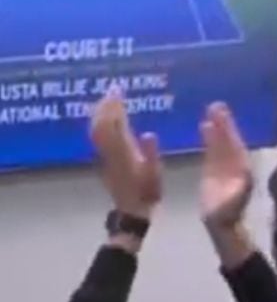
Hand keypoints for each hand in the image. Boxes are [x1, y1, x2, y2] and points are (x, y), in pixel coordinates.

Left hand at [90, 88, 162, 218]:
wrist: (130, 211)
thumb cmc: (147, 194)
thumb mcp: (155, 175)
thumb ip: (151, 154)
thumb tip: (149, 133)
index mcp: (123, 152)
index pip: (114, 124)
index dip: (114, 106)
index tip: (118, 90)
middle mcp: (110, 150)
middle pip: (101, 123)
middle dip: (105, 105)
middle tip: (112, 90)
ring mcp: (104, 155)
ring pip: (96, 128)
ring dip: (99, 112)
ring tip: (106, 100)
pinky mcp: (103, 159)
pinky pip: (97, 136)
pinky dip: (98, 123)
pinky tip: (104, 118)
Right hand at [198, 102, 253, 229]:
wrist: (222, 224)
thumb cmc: (227, 216)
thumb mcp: (230, 205)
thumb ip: (236, 193)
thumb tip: (243, 180)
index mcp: (242, 171)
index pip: (236, 145)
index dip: (230, 131)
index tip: (223, 115)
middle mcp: (236, 165)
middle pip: (230, 140)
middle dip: (224, 123)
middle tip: (217, 105)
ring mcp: (225, 165)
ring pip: (222, 142)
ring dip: (218, 126)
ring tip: (212, 108)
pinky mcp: (214, 168)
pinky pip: (213, 149)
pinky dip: (211, 137)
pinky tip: (206, 125)